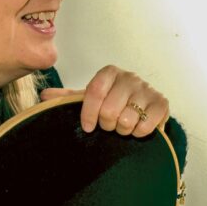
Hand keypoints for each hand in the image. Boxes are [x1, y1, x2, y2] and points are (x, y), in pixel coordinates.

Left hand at [39, 65, 168, 137]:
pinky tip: (137, 128)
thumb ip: (67, 98)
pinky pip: (145, 125)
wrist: (143, 108)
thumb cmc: (112, 103)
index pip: (94, 92)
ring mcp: (147, 89)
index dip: (88, 113)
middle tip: (109, 125)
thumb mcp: (90, 100)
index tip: (87, 127)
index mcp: (110, 72)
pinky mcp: (162, 102)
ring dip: (123, 130)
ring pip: (127, 120)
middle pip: (110, 109)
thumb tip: (44, 96)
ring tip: (123, 127)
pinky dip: (138, 133)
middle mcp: (130, 77)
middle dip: (107, 124)